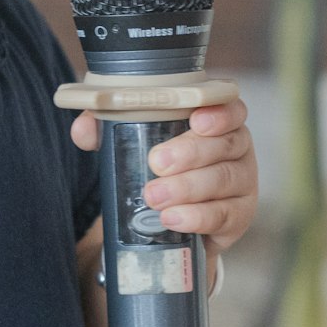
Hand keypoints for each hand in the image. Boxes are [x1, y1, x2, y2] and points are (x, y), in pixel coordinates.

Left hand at [70, 96, 258, 278]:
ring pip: (223, 179)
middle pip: (225, 144)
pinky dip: (196, 217)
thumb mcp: (134, 144)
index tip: (196, 120)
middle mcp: (237, 148)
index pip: (230, 107)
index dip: (218, 113)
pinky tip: (173, 219)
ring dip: (187, 188)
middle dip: (190, 152)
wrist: (173, 219)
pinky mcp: (238, 216)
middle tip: (156, 162)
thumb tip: (83, 129)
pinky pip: (223, 215)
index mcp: (217, 121)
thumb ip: (107, 130)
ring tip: (154, 198)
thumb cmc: (160, 167)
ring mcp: (243, 183)